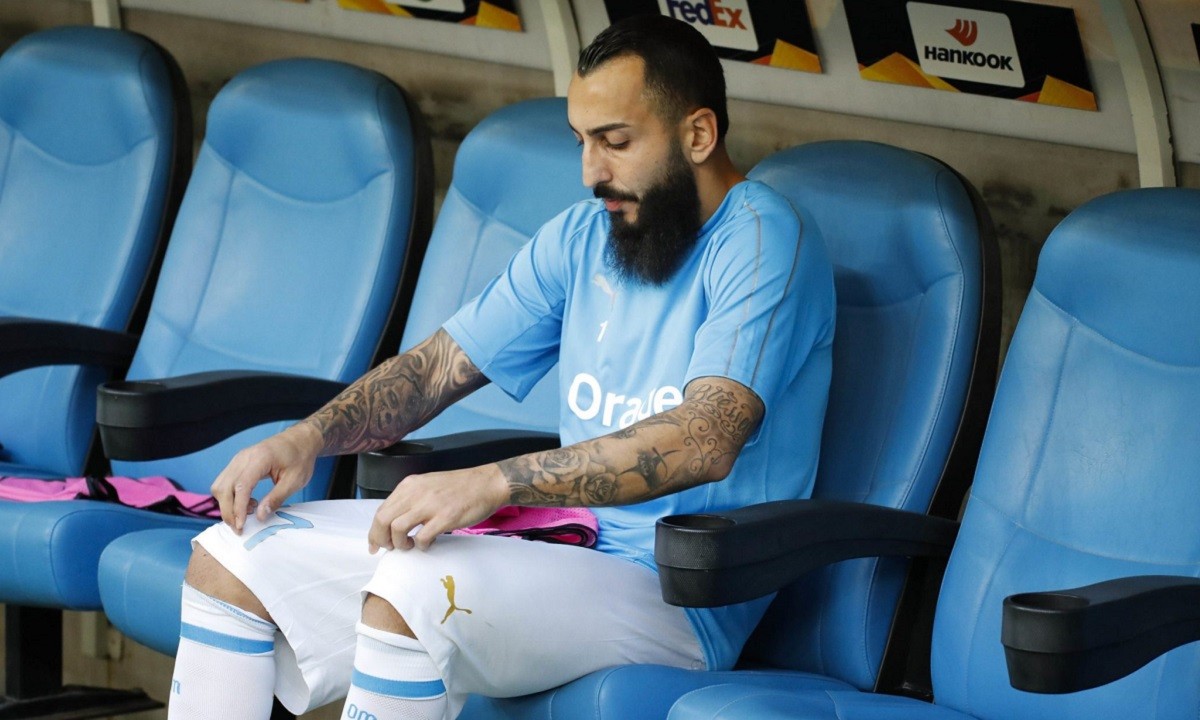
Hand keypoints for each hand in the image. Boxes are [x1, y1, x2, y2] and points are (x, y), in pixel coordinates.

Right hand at [210, 422, 322, 533]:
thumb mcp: (295, 481)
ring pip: (219, 486)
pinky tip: (247, 503)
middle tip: (241, 527)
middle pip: (223, 488)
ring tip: (249, 511)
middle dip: (228, 511)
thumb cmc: (300, 458)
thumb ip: (276, 498)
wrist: (299, 440)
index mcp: (259, 458)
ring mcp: (237, 459)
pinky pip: (224, 482)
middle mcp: (243, 457)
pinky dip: (230, 497)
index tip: (241, 526)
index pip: (241, 486)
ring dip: (227, 504)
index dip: (238, 508)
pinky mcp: (237, 464)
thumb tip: (260, 517)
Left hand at [368, 464, 507, 551]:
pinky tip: (428, 544)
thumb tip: (394, 523)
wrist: (487, 483)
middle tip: (389, 549)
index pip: (381, 510)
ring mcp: (430, 505)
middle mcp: (416, 492)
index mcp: (410, 485)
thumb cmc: (459, 487)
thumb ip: (410, 500)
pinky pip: (422, 537)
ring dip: (399, 543)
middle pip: (383, 520)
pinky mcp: (445, 517)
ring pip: (397, 528)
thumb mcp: (428, 486)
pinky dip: (421, 545)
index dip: (374, 531)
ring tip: (409, 546)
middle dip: (381, 539)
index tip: (376, 544)